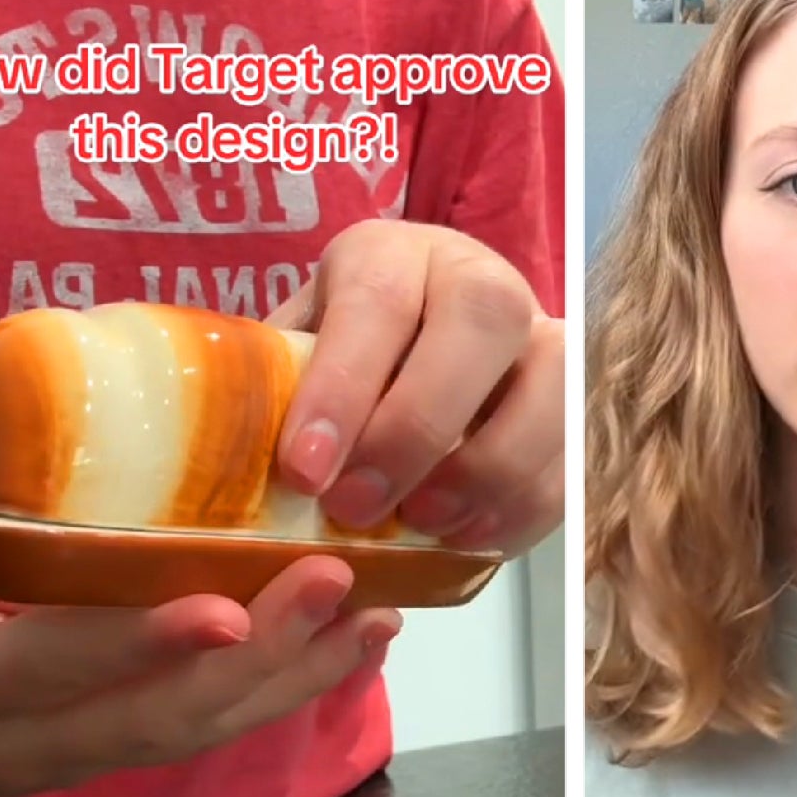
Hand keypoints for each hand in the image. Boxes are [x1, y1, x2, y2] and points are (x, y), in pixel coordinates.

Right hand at [0, 557, 401, 796]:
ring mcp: (88, 762)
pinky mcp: (130, 760)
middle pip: (160, 715)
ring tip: (372, 611)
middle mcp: (35, 742)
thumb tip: (57, 436)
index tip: (222, 609)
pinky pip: (216, 731)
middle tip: (333, 582)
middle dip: (260, 654)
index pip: (54, 665)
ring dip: (298, 673)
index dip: (139, 641)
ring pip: (203, 732)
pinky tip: (348, 644)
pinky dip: (290, 686)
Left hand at [269, 219, 564, 555]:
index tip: (303, 471)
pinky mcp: (575, 399)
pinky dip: (524, 506)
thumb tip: (221, 472)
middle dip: (415, 428)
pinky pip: (574, 453)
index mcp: (389, 255)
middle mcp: (476, 277)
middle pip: (479, 323)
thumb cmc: (331, 366)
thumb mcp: (292, 359)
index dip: (342, 388)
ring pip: (552, 382)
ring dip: (486, 470)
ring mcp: (539, 334)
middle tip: (355, 509)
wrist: (410, 353)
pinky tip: (467, 540)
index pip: (375, 301)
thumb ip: (270, 394)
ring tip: (422, 527)